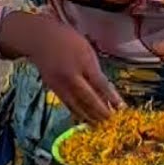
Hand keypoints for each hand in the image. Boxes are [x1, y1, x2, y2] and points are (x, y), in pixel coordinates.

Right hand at [6, 14, 124, 124]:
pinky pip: (67, 103)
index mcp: (84, 62)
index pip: (100, 84)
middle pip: (88, 98)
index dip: (111, 97)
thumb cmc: (69, 40)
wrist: (42, 40)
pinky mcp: (53, 88)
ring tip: (99, 124)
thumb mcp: (87, 50)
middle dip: (101, 111)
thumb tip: (104, 89)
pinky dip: (77, 112)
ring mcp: (61, 83)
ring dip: (89, 116)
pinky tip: (84, 118)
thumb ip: (95, 69)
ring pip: (77, 104)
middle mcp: (72, 75)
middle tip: (111, 121)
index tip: (121, 108)